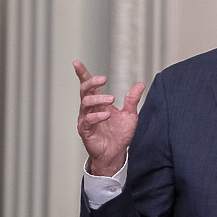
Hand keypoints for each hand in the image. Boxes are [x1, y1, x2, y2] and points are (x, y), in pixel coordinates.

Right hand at [74, 60, 144, 176]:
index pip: (89, 85)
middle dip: (91, 82)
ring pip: (85, 104)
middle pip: (84, 91)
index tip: (76, 63)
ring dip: (98, 99)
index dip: (82, 74)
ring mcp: (86, 119)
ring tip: (112, 99)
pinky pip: (87, 121)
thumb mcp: (130, 115)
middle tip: (103, 79)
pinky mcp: (85, 131)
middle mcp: (90, 109)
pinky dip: (96, 116)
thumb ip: (132, 100)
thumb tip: (140, 84)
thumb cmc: (120, 134)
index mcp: (99, 103)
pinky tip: (106, 115)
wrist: (116, 153)